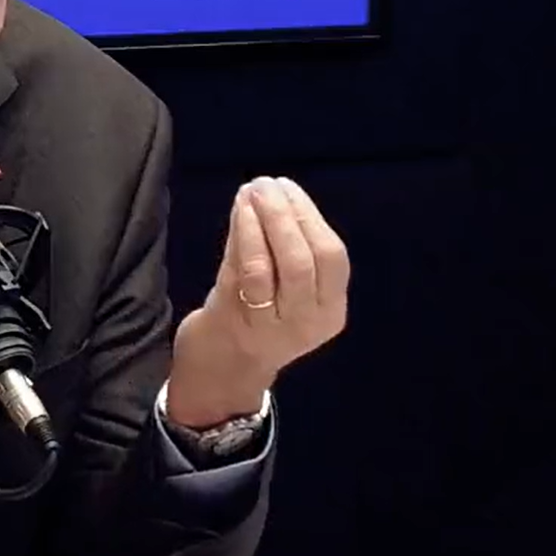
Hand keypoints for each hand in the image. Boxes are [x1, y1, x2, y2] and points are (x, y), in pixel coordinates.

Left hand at [167, 176, 348, 428]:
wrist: (221, 371)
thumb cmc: (255, 318)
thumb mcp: (284, 290)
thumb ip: (284, 248)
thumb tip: (272, 193)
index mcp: (330, 312)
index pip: (333, 259)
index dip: (311, 218)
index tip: (289, 188)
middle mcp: (307, 323)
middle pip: (307, 261)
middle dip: (288, 215)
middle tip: (267, 184)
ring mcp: (272, 327)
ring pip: (276, 266)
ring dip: (263, 221)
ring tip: (251, 191)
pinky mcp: (238, 324)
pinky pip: (244, 274)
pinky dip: (243, 236)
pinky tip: (238, 212)